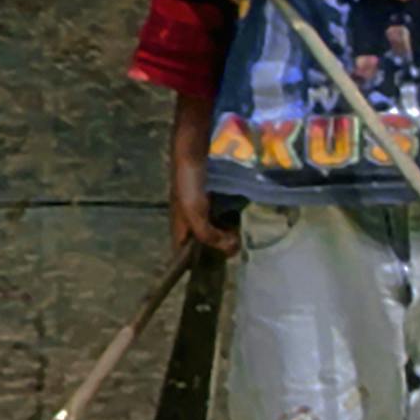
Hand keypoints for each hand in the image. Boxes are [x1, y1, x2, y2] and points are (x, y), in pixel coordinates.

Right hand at [170, 118, 236, 259]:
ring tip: (239, 235)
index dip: (195, 265)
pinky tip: (240, 220)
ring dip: (226, 235)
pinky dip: (230, 221)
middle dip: (217, 248)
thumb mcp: (195, 212)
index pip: (182, 255)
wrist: (190, 150)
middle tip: (235, 245)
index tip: (214, 269)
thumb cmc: (188, 182)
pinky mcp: (210, 200)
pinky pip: (220, 217)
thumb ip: (209, 234)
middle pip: (201, 244)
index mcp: (179, 227)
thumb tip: (231, 250)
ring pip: (213, 231)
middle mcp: (188, 221)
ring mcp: (200, 210)